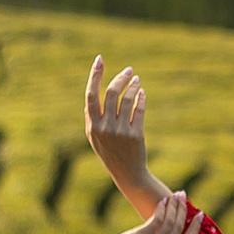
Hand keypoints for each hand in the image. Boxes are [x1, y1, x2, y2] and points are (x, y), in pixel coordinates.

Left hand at [58, 190, 205, 233]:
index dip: (194, 230)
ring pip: (170, 223)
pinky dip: (162, 208)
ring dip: (175, 206)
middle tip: (187, 200)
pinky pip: (157, 219)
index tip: (198, 217)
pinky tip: (163, 200)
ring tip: (176, 195)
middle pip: (179, 231)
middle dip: (185, 212)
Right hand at [85, 56, 168, 215]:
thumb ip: (93, 117)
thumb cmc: (110, 152)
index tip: (100, 59)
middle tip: (129, 70)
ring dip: (133, 86)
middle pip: (111, 93)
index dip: (95, 75)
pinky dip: (141, 98)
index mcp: (92, 126)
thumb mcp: (96, 137)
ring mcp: (120, 131)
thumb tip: (93, 94)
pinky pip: (139, 110)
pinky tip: (142, 92)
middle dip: (120, 78)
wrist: (127, 173)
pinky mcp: (135, 135)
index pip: (91, 94)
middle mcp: (104, 127)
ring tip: (137, 80)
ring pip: (127, 99)